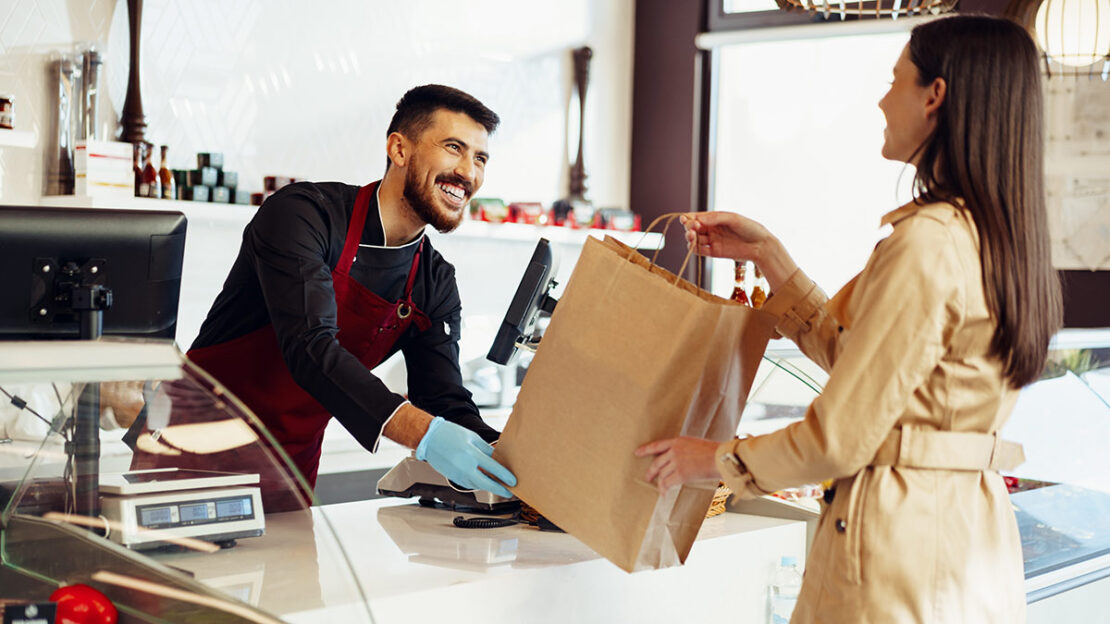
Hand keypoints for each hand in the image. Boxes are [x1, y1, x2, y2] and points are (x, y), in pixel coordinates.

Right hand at [416, 417, 516, 497]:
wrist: (430, 439)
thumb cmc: (450, 434)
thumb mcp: (472, 438)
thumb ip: (486, 449)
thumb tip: (498, 459)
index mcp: (471, 453)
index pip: (492, 468)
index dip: (505, 476)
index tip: (513, 481)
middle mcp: (464, 466)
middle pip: (486, 483)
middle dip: (499, 489)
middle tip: (510, 492)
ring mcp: (458, 474)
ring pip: (478, 485)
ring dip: (490, 487)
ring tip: (500, 487)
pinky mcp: (453, 478)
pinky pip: (469, 484)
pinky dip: (479, 484)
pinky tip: (485, 482)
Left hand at [635, 437, 720, 493]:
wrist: (721, 458)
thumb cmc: (714, 452)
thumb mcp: (696, 445)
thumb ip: (684, 450)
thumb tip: (678, 460)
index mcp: (678, 441)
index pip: (657, 445)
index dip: (646, 449)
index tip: (637, 453)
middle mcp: (674, 451)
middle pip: (657, 462)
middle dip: (651, 471)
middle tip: (647, 477)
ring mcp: (676, 462)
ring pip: (662, 474)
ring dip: (660, 483)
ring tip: (660, 488)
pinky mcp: (680, 474)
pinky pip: (667, 483)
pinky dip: (664, 489)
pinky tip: (664, 494)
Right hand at [680, 212, 796, 291]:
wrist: (761, 245)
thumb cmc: (749, 228)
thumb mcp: (732, 219)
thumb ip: (715, 218)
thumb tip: (696, 220)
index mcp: (714, 218)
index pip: (695, 217)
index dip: (688, 218)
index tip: (687, 220)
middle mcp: (711, 229)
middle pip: (692, 228)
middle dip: (688, 228)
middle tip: (693, 228)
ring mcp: (712, 241)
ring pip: (693, 239)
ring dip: (689, 237)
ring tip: (692, 236)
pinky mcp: (714, 252)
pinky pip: (699, 251)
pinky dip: (694, 248)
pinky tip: (694, 245)